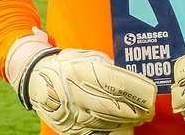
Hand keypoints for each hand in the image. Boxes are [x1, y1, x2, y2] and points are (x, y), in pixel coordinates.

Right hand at [6, 28, 156, 134]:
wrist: (34, 78)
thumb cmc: (67, 64)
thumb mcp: (86, 57)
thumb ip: (107, 67)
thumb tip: (131, 80)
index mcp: (80, 71)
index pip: (115, 83)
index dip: (135, 90)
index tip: (150, 94)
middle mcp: (74, 93)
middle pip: (112, 106)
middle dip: (135, 111)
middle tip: (149, 111)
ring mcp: (70, 112)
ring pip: (105, 122)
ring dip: (126, 122)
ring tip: (139, 119)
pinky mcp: (67, 126)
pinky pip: (93, 133)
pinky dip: (110, 132)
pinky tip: (123, 128)